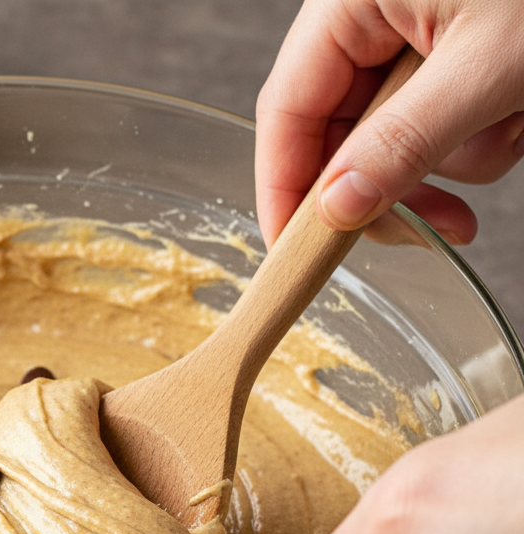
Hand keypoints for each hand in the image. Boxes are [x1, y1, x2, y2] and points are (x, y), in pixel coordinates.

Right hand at [256, 0, 523, 247]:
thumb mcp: (489, 62)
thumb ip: (404, 142)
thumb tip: (337, 211)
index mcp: (351, 1)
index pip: (287, 113)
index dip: (285, 191)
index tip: (299, 256)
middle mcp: (371, 18)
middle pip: (342, 136)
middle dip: (397, 183)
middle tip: (437, 228)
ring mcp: (411, 38)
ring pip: (398, 141)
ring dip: (459, 156)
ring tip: (516, 121)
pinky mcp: (450, 54)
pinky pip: (440, 125)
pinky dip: (482, 135)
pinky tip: (518, 113)